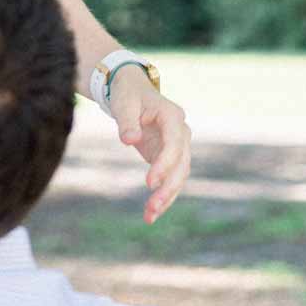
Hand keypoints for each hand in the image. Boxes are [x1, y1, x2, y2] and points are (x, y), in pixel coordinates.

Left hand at [108, 68, 191, 224]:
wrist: (131, 89)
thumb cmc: (127, 93)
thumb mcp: (123, 102)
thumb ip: (127, 121)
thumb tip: (130, 140)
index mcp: (172, 115)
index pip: (174, 144)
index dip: (164, 164)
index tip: (149, 182)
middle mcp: (181, 132)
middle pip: (181, 164)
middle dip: (168, 188)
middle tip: (152, 207)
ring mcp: (177, 146)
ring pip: (179, 176)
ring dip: (167, 197)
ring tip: (150, 216)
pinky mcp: (169, 157)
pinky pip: (170, 179)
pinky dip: (163, 196)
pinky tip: (151, 213)